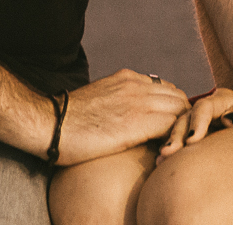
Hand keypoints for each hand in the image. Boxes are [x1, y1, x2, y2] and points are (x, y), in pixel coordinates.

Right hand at [52, 69, 190, 165]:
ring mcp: (139, 101)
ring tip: (170, 148)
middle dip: (181, 119)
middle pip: (180, 98)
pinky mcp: (138, 121)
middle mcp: (137, 85)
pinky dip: (174, 139)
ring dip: (180, 129)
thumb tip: (129, 119)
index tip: (167, 128)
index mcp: (128, 78)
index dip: (171, 109)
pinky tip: (163, 153)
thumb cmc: (69, 121)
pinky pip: (173, 125)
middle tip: (174, 141)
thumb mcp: (100, 100)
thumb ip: (119, 102)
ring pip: (181, 110)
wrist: (51, 124)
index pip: (166, 90)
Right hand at [158, 86, 232, 157]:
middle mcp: (207, 109)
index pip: (204, 107)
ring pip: (180, 130)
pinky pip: (182, 141)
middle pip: (186, 118)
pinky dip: (173, 151)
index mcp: (223, 99)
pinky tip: (162, 164)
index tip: (192, 140)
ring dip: (171, 144)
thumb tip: (229, 121)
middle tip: (168, 153)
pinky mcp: (198, 136)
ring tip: (161, 160)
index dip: (197, 122)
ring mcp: (200, 122)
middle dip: (177, 136)